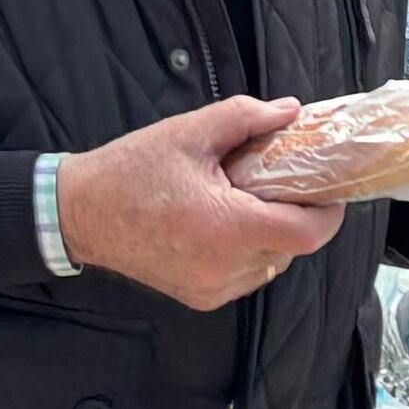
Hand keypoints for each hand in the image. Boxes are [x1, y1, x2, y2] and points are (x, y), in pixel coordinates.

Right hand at [53, 96, 350, 311]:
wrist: (80, 214)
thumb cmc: (130, 172)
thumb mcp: (188, 132)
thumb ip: (245, 118)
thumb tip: (290, 111)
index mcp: (227, 227)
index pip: (307, 233)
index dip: (328, 212)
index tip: (326, 188)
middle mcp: (225, 267)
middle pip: (291, 247)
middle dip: (293, 214)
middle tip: (276, 182)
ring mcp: (214, 288)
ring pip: (271, 264)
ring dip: (270, 234)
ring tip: (243, 201)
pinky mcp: (202, 297)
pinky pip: (246, 275)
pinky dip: (247, 251)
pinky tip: (222, 224)